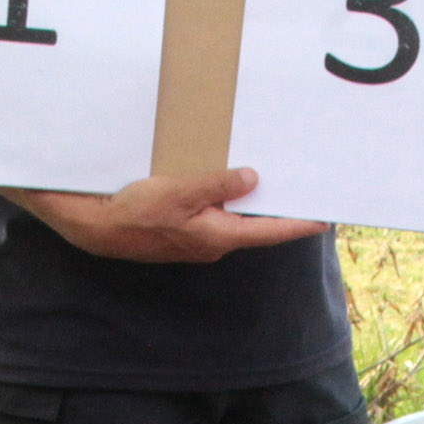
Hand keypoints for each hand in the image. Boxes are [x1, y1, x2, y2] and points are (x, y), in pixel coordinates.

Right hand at [0, 170, 326, 264]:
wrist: (98, 228)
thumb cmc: (136, 212)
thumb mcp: (179, 191)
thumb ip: (217, 185)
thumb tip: (252, 179)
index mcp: (218, 236)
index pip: (270, 232)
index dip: (298, 224)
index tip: (324, 219)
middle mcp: (214, 244)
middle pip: (257, 227)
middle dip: (280, 211)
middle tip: (304, 193)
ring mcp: (199, 240)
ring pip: (236, 221)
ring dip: (252, 207)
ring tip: (273, 185)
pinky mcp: (185, 232)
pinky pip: (216, 217)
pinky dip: (229, 203)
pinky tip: (229, 186)